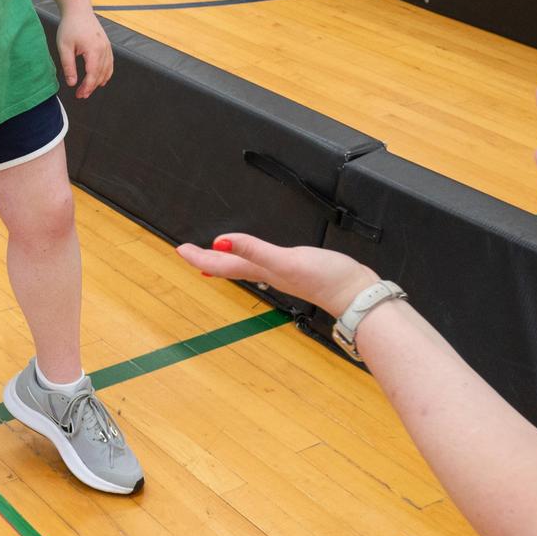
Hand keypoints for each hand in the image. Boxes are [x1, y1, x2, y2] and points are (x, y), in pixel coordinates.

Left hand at [55, 8, 112, 98]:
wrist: (78, 10)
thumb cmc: (70, 27)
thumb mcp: (64, 47)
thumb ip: (68, 66)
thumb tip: (72, 84)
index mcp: (93, 49)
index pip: (92, 74)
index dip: (87, 87)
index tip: (79, 95)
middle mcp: (104, 49)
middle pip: (100, 74)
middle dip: (91, 87)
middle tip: (81, 95)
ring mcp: (107, 47)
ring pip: (107, 70)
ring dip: (98, 82)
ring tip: (88, 90)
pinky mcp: (107, 45)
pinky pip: (110, 63)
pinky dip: (106, 74)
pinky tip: (100, 80)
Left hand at [176, 234, 380, 316]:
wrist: (356, 293)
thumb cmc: (325, 278)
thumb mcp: (285, 260)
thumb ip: (253, 250)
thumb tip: (220, 241)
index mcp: (261, 270)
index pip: (221, 263)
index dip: (199, 256)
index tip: (180, 249)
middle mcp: (266, 274)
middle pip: (227, 266)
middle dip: (206, 259)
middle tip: (187, 251)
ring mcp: (280, 274)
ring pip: (242, 267)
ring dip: (224, 262)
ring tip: (211, 257)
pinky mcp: (294, 270)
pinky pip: (261, 265)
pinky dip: (249, 260)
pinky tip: (254, 261)